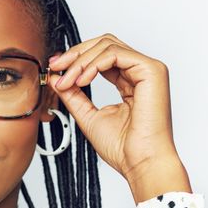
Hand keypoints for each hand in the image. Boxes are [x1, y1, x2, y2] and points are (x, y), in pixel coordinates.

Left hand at [47, 33, 190, 199]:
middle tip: (56, 67)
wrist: (139, 163)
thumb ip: (73, 94)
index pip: (101, 56)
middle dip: (75, 53)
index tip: (55, 68)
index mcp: (130, 81)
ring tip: (68, 81)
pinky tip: (81, 80)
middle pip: (104, 44)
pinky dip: (92, 63)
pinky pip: (115, 53)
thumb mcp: (87, 114)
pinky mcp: (152, 70)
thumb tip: (55, 77)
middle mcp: (140, 72)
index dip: (76, 58)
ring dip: (80, 60)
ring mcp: (148, 69)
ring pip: (107, 45)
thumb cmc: (122, 147)